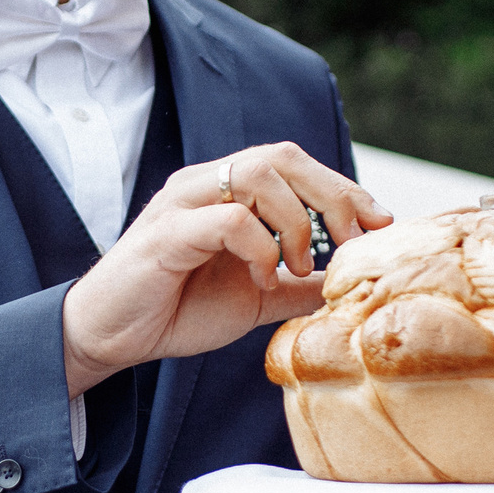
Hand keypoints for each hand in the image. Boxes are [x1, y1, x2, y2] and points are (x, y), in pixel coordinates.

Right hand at [61, 142, 391, 394]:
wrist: (113, 336)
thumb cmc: (176, 309)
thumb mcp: (255, 298)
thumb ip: (297, 284)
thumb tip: (350, 283)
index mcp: (228, 192)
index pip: (295, 165)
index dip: (343, 188)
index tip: (381, 223)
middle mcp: (206, 185)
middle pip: (282, 156)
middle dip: (332, 193)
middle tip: (356, 238)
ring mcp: (184, 204)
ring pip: (256, 174)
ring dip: (295, 220)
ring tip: (300, 265)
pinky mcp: (166, 234)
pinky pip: (227, 219)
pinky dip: (259, 247)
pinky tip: (262, 278)